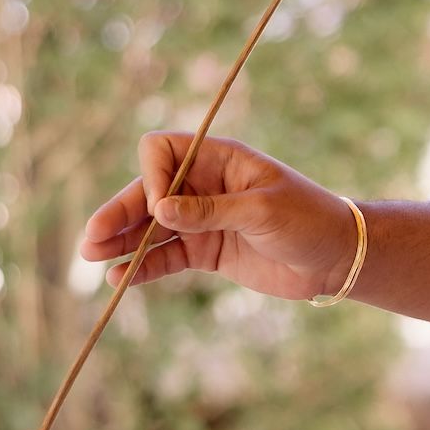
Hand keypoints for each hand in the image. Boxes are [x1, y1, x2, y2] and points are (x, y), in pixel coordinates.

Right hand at [79, 133, 359, 304]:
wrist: (337, 258)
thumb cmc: (309, 220)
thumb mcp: (262, 211)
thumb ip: (211, 210)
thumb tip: (160, 209)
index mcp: (219, 159)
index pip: (163, 151)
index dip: (151, 175)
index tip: (159, 205)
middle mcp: (204, 185)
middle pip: (146, 192)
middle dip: (120, 213)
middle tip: (91, 239)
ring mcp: (202, 219)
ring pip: (150, 227)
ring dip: (122, 241)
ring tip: (93, 257)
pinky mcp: (205, 251)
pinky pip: (165, 257)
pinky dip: (143, 267)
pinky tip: (120, 278)